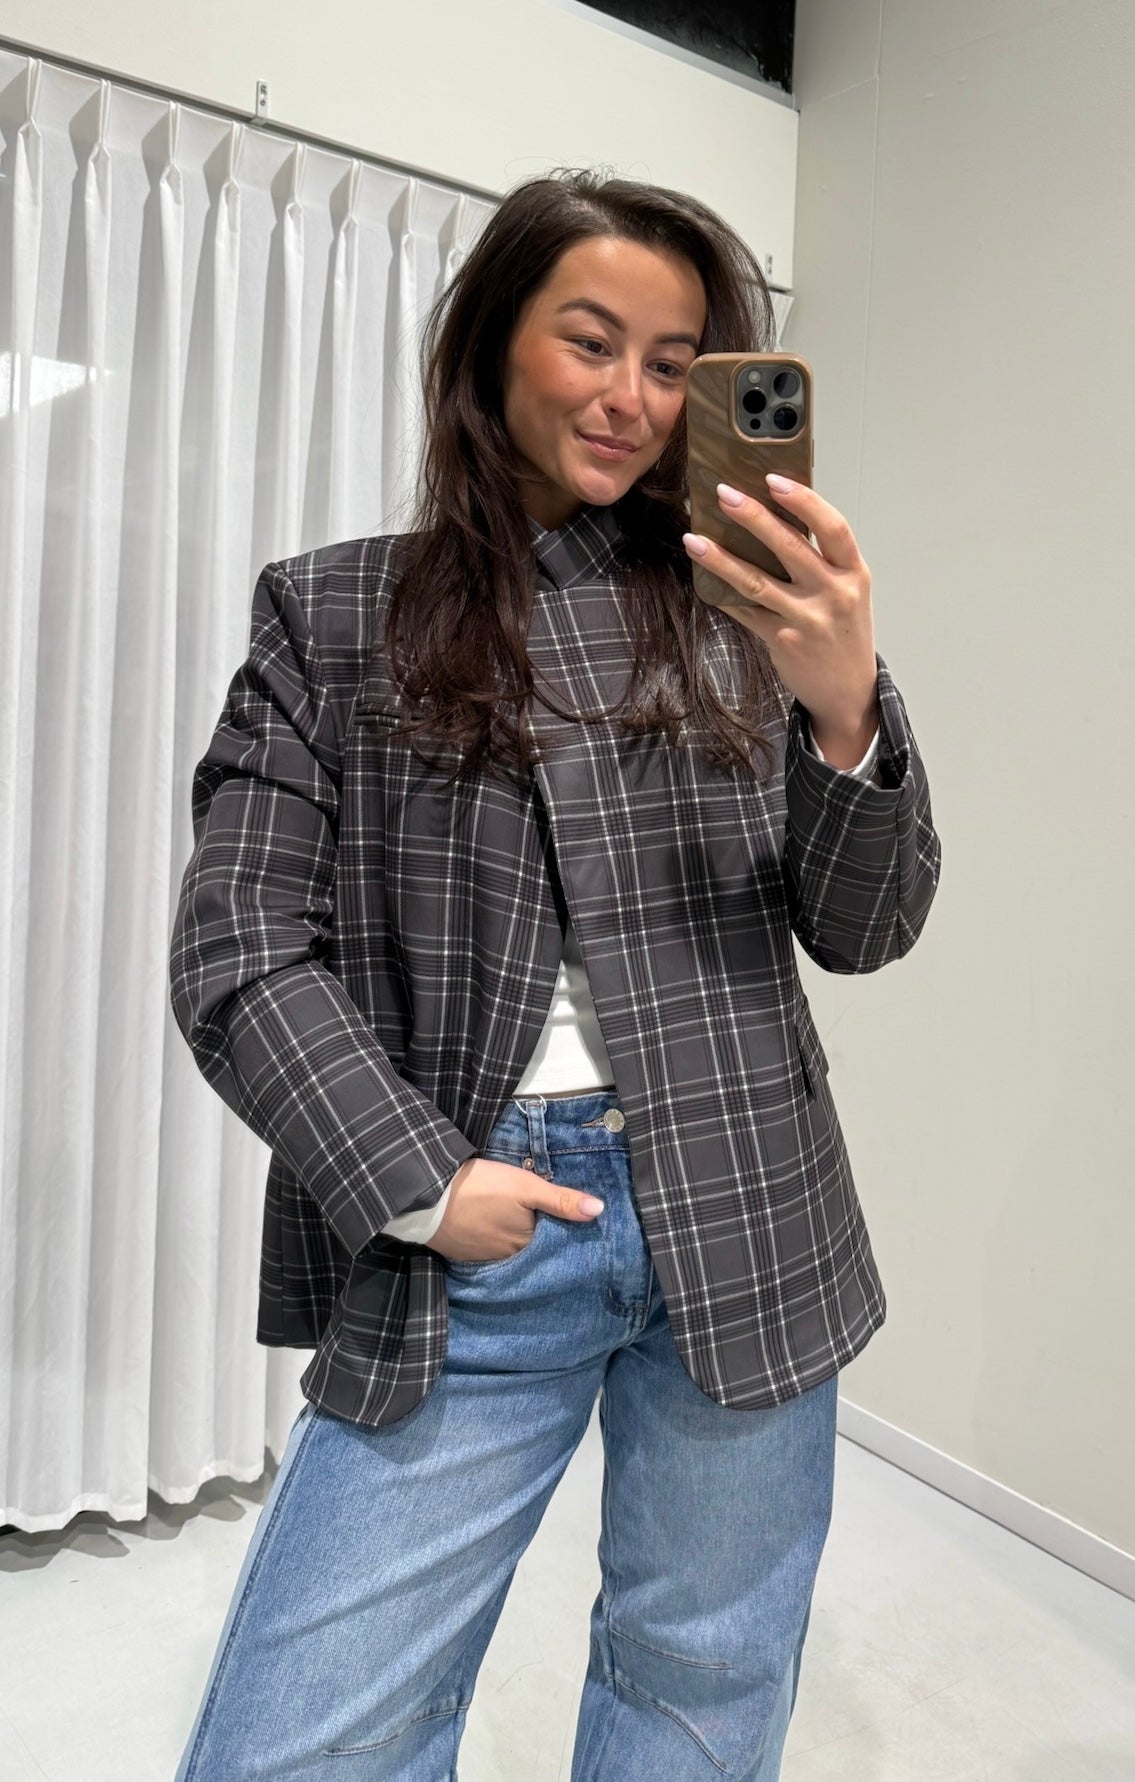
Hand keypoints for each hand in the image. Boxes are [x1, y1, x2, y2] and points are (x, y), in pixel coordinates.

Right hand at [425, 1156, 604, 1263]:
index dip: (560, 1230)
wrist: (426, 1196)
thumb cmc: (481, 1187)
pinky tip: (493, 1229)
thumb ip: (561, 1200)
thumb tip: (600, 1211)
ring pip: (509, 1251)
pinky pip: (487, 1252)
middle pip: (530, 1248)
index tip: (568, 1221)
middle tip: (545, 1220)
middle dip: (539, 1238)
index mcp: (526, 1245)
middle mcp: (508, 1260)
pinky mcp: (462, 1255)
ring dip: (515, 1240)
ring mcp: (483, 1259)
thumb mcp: (525, 1186)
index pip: (552, 1242)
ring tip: (519, 1223)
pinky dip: (493, 1242)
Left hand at [683, 477, 878, 768]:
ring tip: (694, 538)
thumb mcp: (848, 591)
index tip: (774, 479)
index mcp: (854, 573)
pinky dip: (723, 594)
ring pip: (757, 581)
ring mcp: (807, 619)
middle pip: (790, 547)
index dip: (804, 501)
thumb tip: (774, 518)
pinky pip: (746, 611)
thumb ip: (822, 560)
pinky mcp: (782, 640)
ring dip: (721, 558)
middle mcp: (833, 593)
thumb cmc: (843, 631)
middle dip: (753, 517)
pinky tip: (702, 578)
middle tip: (724, 494)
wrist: (848, 690)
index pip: (833, 527)